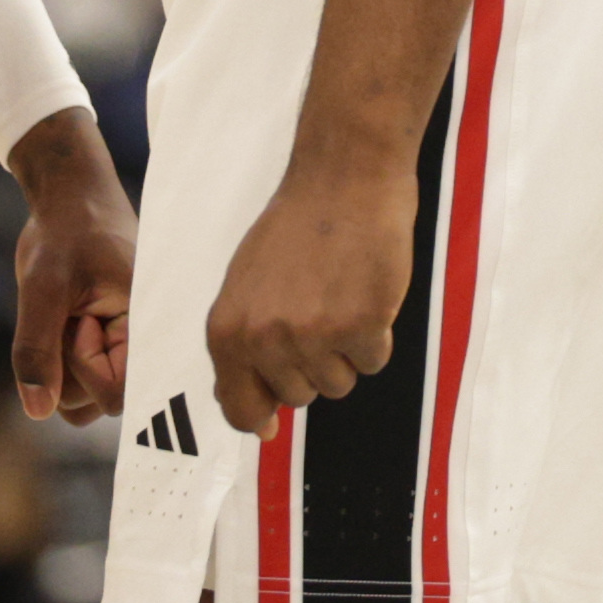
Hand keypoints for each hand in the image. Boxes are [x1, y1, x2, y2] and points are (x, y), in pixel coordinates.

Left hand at [6, 108, 135, 425]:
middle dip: (69, 362)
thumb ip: (38, 351)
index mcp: (147, 330)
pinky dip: (58, 359)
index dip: (86, 366)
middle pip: (94, 401)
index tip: (78, 317)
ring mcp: (119, 353)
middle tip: (70, 308)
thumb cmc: (65, 234)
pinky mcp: (102, 350)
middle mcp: (140, 349)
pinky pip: (74, 382)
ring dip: (62, 362)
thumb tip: (37, 411)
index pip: (117, 394)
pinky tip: (64, 320)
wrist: (71, 200)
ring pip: (80, 397)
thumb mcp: (42, 288)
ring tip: (68, 312)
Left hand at [207, 153, 413, 437]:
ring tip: (339, 296)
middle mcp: (264, 338)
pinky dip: (375, 335)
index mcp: (227, 330)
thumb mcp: (245, 285)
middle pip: (299, 397)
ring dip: (345, 350)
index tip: (271, 424)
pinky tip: (364, 292)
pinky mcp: (360, 326)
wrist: (342, 178)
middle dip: (312, 364)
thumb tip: (252, 416)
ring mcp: (313, 335)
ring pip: (338, 384)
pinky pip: (373, 362)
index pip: (239, 408)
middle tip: (316, 309)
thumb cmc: (295, 228)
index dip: (260, 419)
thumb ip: (242, 346)